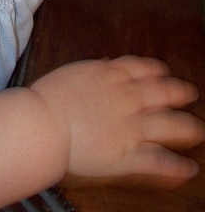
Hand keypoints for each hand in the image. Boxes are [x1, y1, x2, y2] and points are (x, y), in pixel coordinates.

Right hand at [30, 55, 204, 185]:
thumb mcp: (73, 72)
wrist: (43, 124)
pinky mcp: (129, 155)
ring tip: (199, 131)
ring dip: (189, 127)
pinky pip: (161, 160)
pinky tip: (190, 169)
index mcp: (111, 75)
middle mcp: (128, 98)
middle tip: (191, 94)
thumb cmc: (48, 97)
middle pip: (165, 92)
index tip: (164, 73)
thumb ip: (95, 70)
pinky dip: (178, 166)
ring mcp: (132, 127)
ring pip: (172, 125)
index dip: (159, 70)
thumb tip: (107, 65)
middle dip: (181, 92)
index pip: (144, 68)